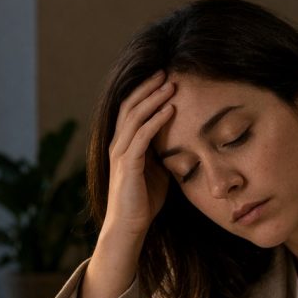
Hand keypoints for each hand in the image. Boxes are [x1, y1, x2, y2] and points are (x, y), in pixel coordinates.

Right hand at [105, 70, 176, 237]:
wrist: (130, 226)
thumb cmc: (144, 201)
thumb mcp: (157, 171)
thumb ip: (162, 153)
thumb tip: (179, 140)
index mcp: (123, 143)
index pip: (132, 109)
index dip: (146, 92)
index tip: (163, 77)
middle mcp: (118, 144)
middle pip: (131, 106)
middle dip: (148, 87)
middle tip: (166, 71)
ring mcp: (121, 153)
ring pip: (135, 117)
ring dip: (154, 98)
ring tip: (170, 84)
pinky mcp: (127, 165)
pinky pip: (142, 136)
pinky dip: (156, 120)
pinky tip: (170, 110)